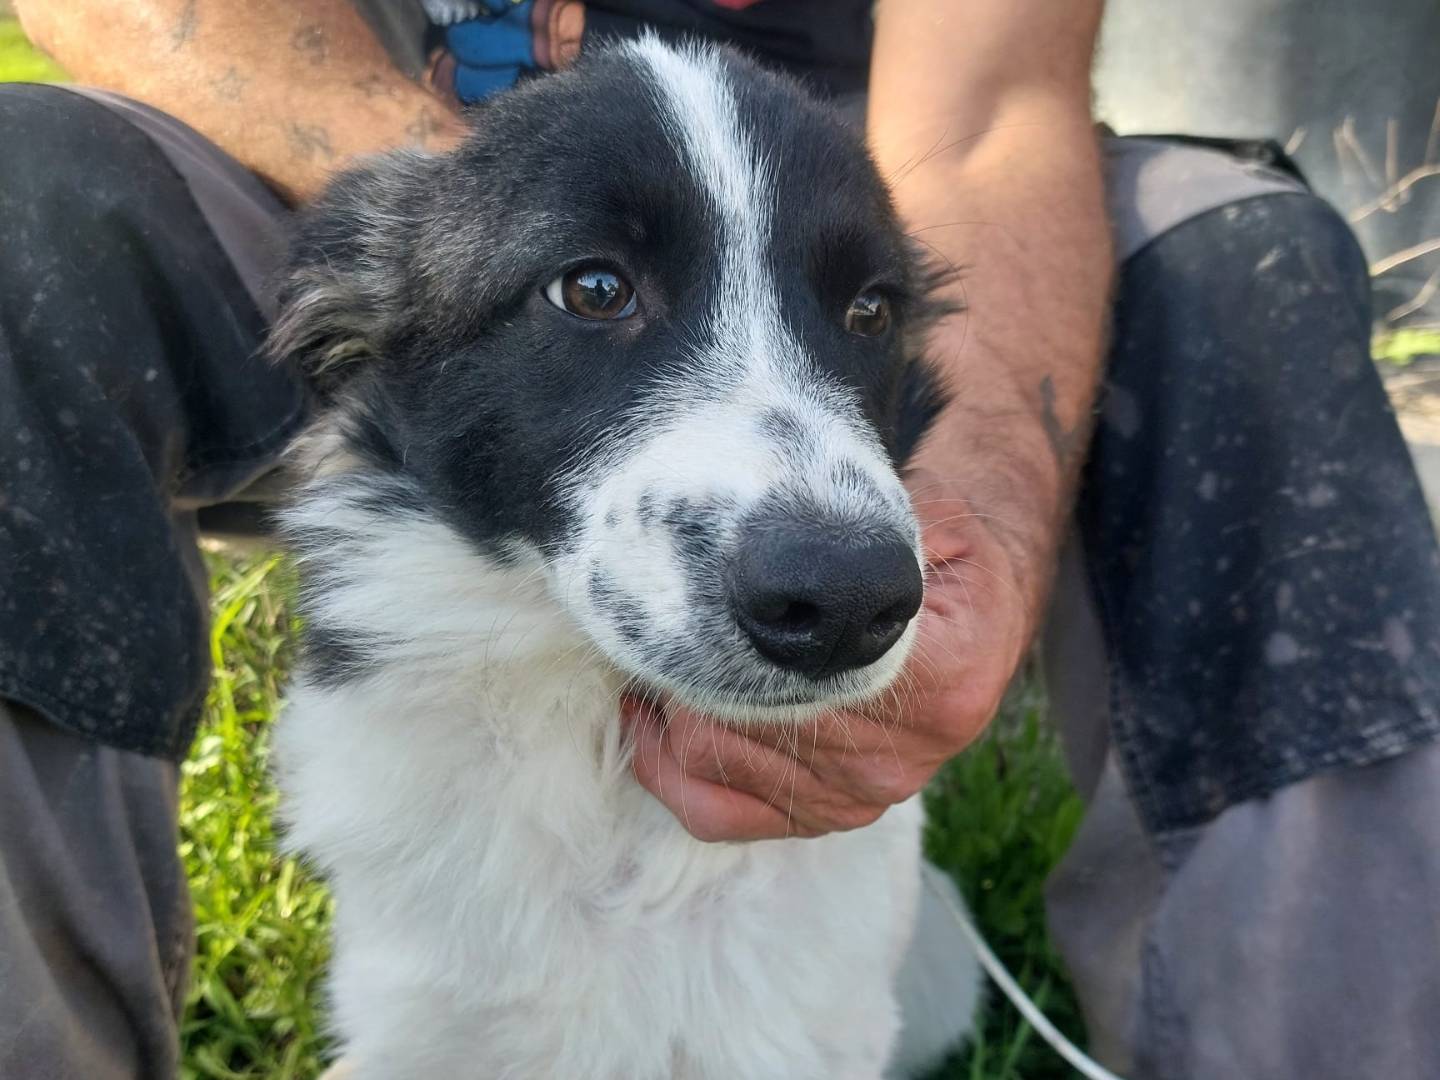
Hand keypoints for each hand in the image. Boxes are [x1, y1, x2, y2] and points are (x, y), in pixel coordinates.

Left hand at [621, 466, 1034, 841]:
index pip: (794, 672)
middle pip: (743, 721)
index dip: (721, 636)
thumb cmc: (948, 559)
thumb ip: (871, 532)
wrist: (986, 611)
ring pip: (717, 765)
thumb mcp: (934, 521)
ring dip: (670, 714)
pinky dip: (670, 774)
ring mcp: (861, 795)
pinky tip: (652, 724)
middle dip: (684, 670)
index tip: (685, 597)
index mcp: (936, 681)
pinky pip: (722, 815)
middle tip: (652, 623)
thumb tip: (785, 539)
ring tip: (651, 659)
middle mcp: (899, 756)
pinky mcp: (830, 814)